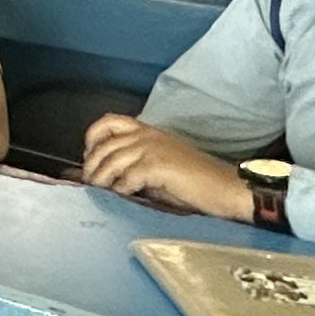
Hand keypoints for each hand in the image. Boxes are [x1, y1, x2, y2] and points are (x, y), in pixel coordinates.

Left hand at [78, 115, 259, 221]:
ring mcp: (152, 149)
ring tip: (102, 191)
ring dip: (102, 178)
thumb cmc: (195, 180)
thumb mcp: (160, 165)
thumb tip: (108, 177)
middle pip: (104, 144)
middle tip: (90, 181)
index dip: (93, 137)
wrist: (225, 187)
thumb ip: (135, 164)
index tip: (89, 157)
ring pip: (112, 160)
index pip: (109, 121)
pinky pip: (127, 177)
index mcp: (148, 131)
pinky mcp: (158, 166)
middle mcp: (147, 135)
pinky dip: (122, 188)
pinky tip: (127, 194)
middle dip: (92, 164)